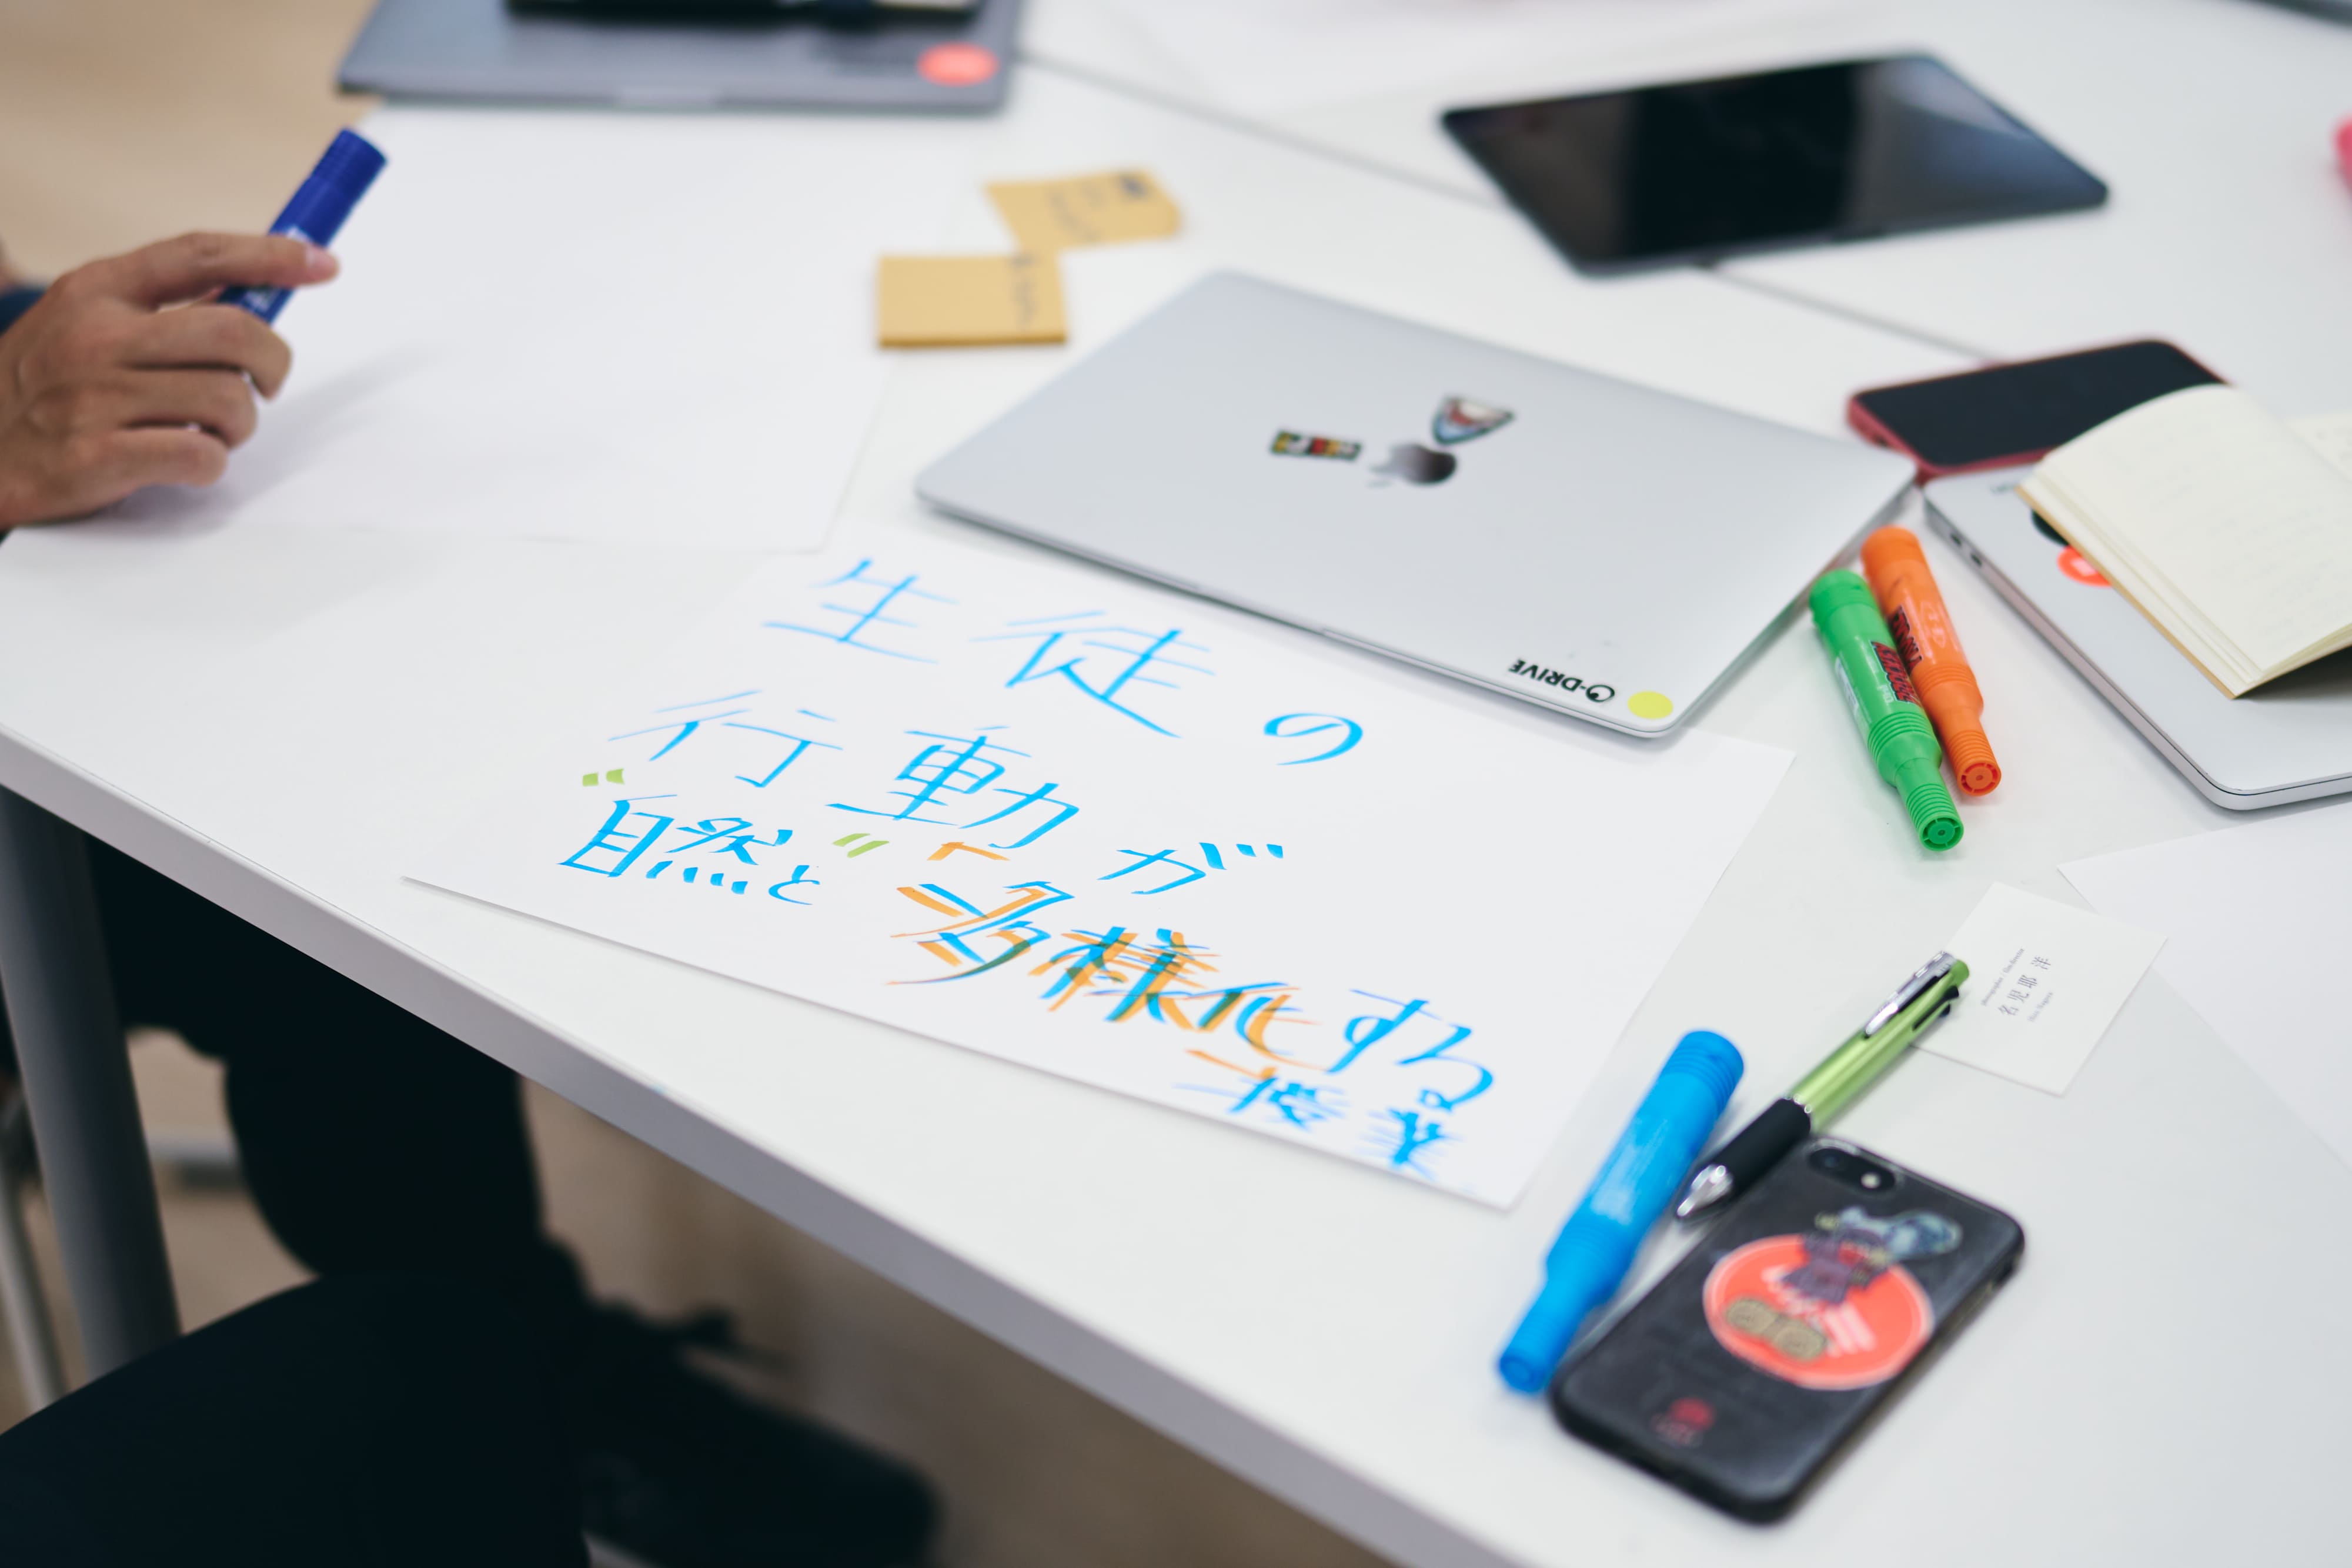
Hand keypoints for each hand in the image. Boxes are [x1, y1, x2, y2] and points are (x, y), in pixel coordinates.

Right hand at [0, 233, 337, 528]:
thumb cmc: (49, 388)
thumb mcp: (88, 324)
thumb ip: (164, 307)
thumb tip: (255, 284)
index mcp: (97, 290)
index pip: (200, 254)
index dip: (271, 256)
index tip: (323, 264)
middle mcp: (95, 335)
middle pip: (235, 332)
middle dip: (272, 365)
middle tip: (264, 386)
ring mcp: (92, 395)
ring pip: (229, 400)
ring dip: (237, 426)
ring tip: (205, 431)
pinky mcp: (96, 456)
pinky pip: (202, 456)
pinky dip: (209, 464)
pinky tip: (180, 460)